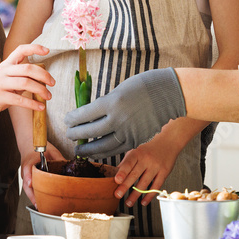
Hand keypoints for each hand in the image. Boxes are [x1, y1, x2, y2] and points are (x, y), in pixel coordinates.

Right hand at [0, 44, 54, 122]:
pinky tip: (40, 107)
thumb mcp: (8, 81)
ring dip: (40, 90)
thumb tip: (43, 79)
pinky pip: (19, 99)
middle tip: (53, 83)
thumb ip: (22, 77)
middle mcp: (2, 71)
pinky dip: (32, 104)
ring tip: (48, 96)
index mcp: (6, 64)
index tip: (47, 50)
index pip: (20, 50)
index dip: (34, 48)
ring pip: (25, 82)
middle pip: (28, 68)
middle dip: (44, 75)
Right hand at [20, 141, 64, 201]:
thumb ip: (58, 159)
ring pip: (27, 188)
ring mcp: (25, 175)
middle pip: (26, 184)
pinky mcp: (27, 179)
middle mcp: (26, 170)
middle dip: (32, 194)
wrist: (28, 144)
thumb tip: (69, 168)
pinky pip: (29, 188)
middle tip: (39, 204)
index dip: (28, 176)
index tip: (30, 183)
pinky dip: (33, 195)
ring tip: (40, 207)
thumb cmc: (39, 148)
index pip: (27, 169)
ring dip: (33, 197)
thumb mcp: (51, 150)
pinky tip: (39, 202)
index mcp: (30, 160)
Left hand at [64, 68, 186, 158]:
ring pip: (102, 146)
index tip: (67, 120)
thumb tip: (92, 114)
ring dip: (88, 149)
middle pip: (90, 131)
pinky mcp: (136, 140)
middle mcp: (118, 119)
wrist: (171, 94)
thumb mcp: (121, 89)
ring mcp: (128, 132)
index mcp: (112, 102)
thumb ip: (107, 103)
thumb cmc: (145, 86)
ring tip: (79, 149)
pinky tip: (97, 152)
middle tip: (68, 135)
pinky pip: (116, 150)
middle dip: (76, 134)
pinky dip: (104, 152)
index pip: (85, 114)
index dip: (73, 119)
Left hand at [114, 138, 177, 206]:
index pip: (129, 163)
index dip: (122, 172)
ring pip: (145, 183)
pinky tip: (143, 202)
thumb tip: (114, 176)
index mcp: (138, 153)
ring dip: (135, 195)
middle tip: (117, 195)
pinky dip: (149, 196)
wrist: (168, 143)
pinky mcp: (164, 173)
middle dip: (125, 186)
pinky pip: (156, 187)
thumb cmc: (148, 150)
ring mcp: (156, 166)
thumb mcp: (136, 152)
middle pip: (135, 175)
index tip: (116, 180)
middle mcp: (147, 159)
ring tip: (128, 203)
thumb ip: (126, 163)